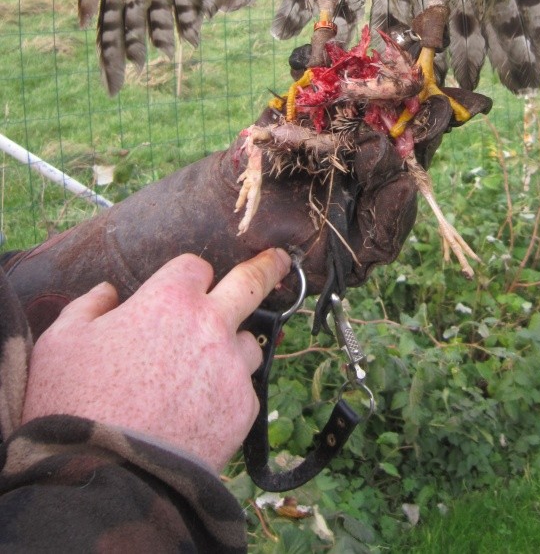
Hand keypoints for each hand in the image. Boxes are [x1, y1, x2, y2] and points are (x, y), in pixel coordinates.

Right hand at [21, 248, 290, 472]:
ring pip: (250, 342)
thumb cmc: (74, 406)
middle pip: (252, 281)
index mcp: (169, 299)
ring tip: (206, 370)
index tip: (184, 286)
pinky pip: (243, 390)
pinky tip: (200, 411)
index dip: (187, 277)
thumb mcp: (59, 343)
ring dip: (234, 348)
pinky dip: (226, 394)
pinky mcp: (243, 409)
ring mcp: (232, 367)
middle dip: (269, 267)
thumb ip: (87, 306)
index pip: (195, 266)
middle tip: (280, 261)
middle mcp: (210, 325)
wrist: (105, 478)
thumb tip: (107, 292)